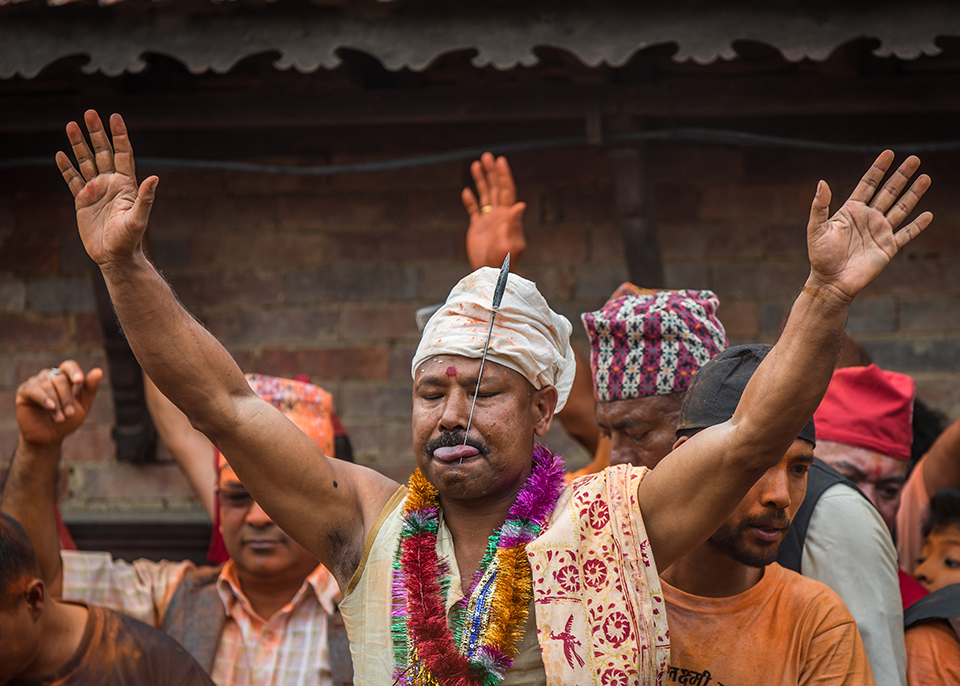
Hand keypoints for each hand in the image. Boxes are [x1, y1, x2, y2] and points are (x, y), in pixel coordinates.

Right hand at [16, 361, 102, 446]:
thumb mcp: (82, 405)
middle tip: (70, 414)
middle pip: (60, 379)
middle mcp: (49, 377)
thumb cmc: (67, 420)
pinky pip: (34, 390)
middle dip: (67, 398)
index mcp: (64, 378)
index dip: (73, 371)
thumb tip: (98, 371)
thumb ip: (89, 388)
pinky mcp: (24, 392)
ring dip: (57, 403)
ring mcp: (35, 383)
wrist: (49, 438)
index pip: (68, 366)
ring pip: (48, 385)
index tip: (79, 380)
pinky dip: (44, 398)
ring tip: (60, 418)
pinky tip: (50, 407)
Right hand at [56, 110, 157, 268]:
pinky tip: (60, 154)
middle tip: (89, 113)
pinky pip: (73, 180)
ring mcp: (96, 191)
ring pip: (86, 162)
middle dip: (96, 133)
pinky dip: (67, 168)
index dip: (119, 136)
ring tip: (71, 125)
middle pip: (102, 152)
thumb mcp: (139, 218)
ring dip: (79, 145)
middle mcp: (111, 184)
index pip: (122, 154)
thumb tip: (155, 178)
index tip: (115, 117)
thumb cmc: (130, 240)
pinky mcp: (83, 201)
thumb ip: (146, 198)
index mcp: (126, 185)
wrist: (115, 257)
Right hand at [462, 152, 526, 270]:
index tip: (500, 160)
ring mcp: (488, 221)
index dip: (503, 175)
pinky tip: (467, 191)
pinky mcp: (477, 229)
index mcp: (507, 215)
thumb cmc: (505, 260)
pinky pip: (473, 211)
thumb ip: (514, 223)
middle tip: (486, 156)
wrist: (494, 273)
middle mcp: (498, 215)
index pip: (506, 190)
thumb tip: (520, 204)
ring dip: (481, 181)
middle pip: (495, 188)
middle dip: (491, 172)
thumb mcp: (511, 242)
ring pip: (484, 196)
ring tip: (476, 164)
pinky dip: (470, 201)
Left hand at [806, 150, 931, 302]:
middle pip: (889, 192)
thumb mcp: (816, 229)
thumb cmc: (820, 256)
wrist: (831, 282)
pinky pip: (906, 234)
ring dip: (913, 194)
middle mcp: (868, 218)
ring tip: (925, 178)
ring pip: (901, 208)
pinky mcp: (888, 247)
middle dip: (901, 175)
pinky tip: (928, 214)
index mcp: (851, 211)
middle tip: (915, 159)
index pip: (868, 184)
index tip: (889, 153)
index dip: (878, 169)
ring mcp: (880, 232)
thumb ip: (819, 206)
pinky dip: (918, 225)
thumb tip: (822, 182)